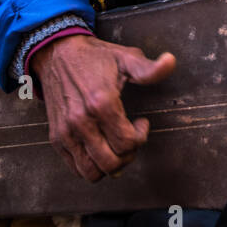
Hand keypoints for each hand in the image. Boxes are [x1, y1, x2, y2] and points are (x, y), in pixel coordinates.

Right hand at [29, 34, 176, 181]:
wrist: (58, 54)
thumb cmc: (94, 57)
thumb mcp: (125, 58)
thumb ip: (149, 68)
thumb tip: (170, 62)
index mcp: (101, 103)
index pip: (127, 143)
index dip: (141, 137)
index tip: (141, 123)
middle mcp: (81, 121)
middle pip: (111, 162)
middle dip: (128, 155)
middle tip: (130, 138)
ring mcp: (66, 132)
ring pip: (91, 172)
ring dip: (109, 165)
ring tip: (114, 147)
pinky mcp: (56, 138)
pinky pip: (75, 168)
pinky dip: (91, 165)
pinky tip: (99, 147)